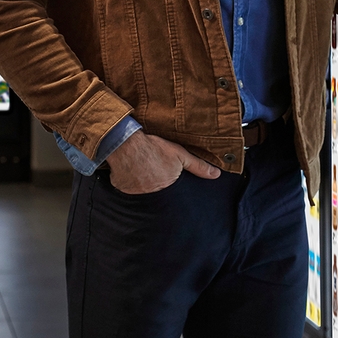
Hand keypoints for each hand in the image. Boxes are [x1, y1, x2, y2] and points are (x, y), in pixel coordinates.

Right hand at [103, 131, 221, 194]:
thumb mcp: (180, 155)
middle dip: (155, 184)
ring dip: (141, 184)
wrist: (127, 144)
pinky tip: (129, 171)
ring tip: (141, 171)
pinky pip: (125, 188)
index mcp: (167, 187)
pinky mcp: (120, 188)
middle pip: (155, 191)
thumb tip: (216, 175)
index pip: (171, 191)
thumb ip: (199, 166)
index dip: (168, 183)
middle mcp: (151, 193)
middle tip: (152, 172)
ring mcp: (134, 192)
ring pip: (140, 191)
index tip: (164, 175)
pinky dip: (127, 182)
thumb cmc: (154, 148)